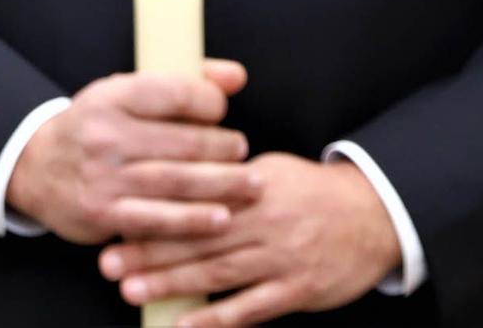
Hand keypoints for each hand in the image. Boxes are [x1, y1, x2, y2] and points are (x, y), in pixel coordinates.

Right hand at [3, 61, 257, 244]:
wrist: (34, 168)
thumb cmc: (93, 128)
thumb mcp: (124, 94)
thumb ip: (183, 82)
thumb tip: (237, 76)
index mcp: (111, 97)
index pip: (173, 92)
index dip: (208, 101)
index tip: (221, 110)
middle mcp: (106, 135)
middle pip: (183, 142)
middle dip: (224, 148)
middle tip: (244, 152)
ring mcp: (104, 177)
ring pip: (177, 181)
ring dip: (222, 185)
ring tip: (250, 184)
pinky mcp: (104, 213)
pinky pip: (158, 220)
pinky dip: (194, 220)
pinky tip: (222, 218)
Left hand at [101, 153, 402, 325]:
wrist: (374, 215)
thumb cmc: (311, 192)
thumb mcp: (269, 170)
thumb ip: (224, 178)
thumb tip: (174, 177)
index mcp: (251, 188)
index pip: (192, 199)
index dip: (153, 211)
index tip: (113, 218)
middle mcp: (263, 222)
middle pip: (197, 238)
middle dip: (149, 251)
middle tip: (107, 262)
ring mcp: (281, 259)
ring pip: (218, 273)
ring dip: (172, 284)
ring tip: (131, 290)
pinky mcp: (298, 290)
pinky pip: (251, 308)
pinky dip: (217, 319)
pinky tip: (184, 327)